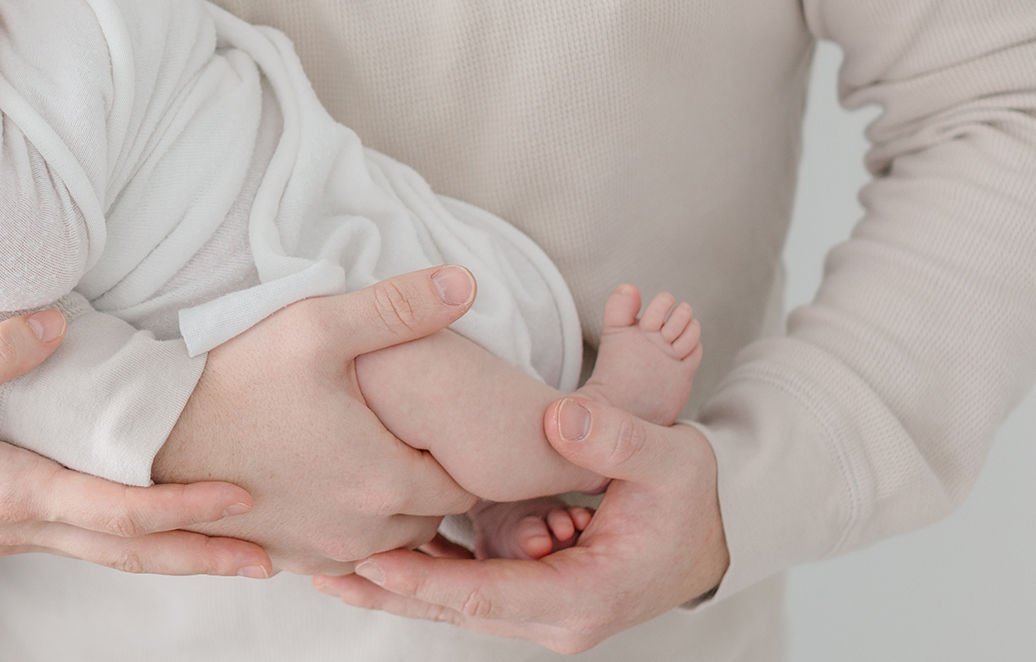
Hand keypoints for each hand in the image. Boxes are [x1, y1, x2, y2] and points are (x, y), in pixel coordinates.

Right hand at [0, 307, 272, 575]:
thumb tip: (59, 322)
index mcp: (10, 493)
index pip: (117, 512)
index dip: (183, 508)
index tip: (242, 500)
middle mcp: (19, 526)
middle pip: (129, 551)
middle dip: (203, 555)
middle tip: (275, 559)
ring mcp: (9, 532)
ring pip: (108, 552)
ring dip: (173, 552)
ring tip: (233, 549)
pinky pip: (82, 540)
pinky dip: (131, 539)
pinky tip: (150, 526)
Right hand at [151, 267, 482, 573]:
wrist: (155, 427)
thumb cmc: (238, 375)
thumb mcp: (318, 326)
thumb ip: (398, 306)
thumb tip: (466, 282)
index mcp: (380, 481)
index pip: (464, 487)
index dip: (457, 452)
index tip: (434, 420)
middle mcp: (358, 534)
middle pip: (431, 521)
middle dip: (428, 482)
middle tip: (404, 433)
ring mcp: (318, 553)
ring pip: (390, 544)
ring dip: (390, 510)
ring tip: (367, 453)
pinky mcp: (283, 559)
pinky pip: (343, 557)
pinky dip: (347, 526)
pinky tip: (327, 479)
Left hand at [315, 395, 729, 653]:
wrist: (714, 526)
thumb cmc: (691, 493)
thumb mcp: (668, 457)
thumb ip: (614, 437)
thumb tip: (557, 418)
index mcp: (585, 595)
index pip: (490, 593)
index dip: (427, 579)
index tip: (371, 559)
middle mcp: (558, 617)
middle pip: (459, 608)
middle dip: (391, 591)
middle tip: (322, 569)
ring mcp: (544, 611)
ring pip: (457, 604)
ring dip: (398, 586)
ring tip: (327, 566)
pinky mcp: (534, 593)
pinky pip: (470, 588)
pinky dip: (425, 575)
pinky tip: (376, 554)